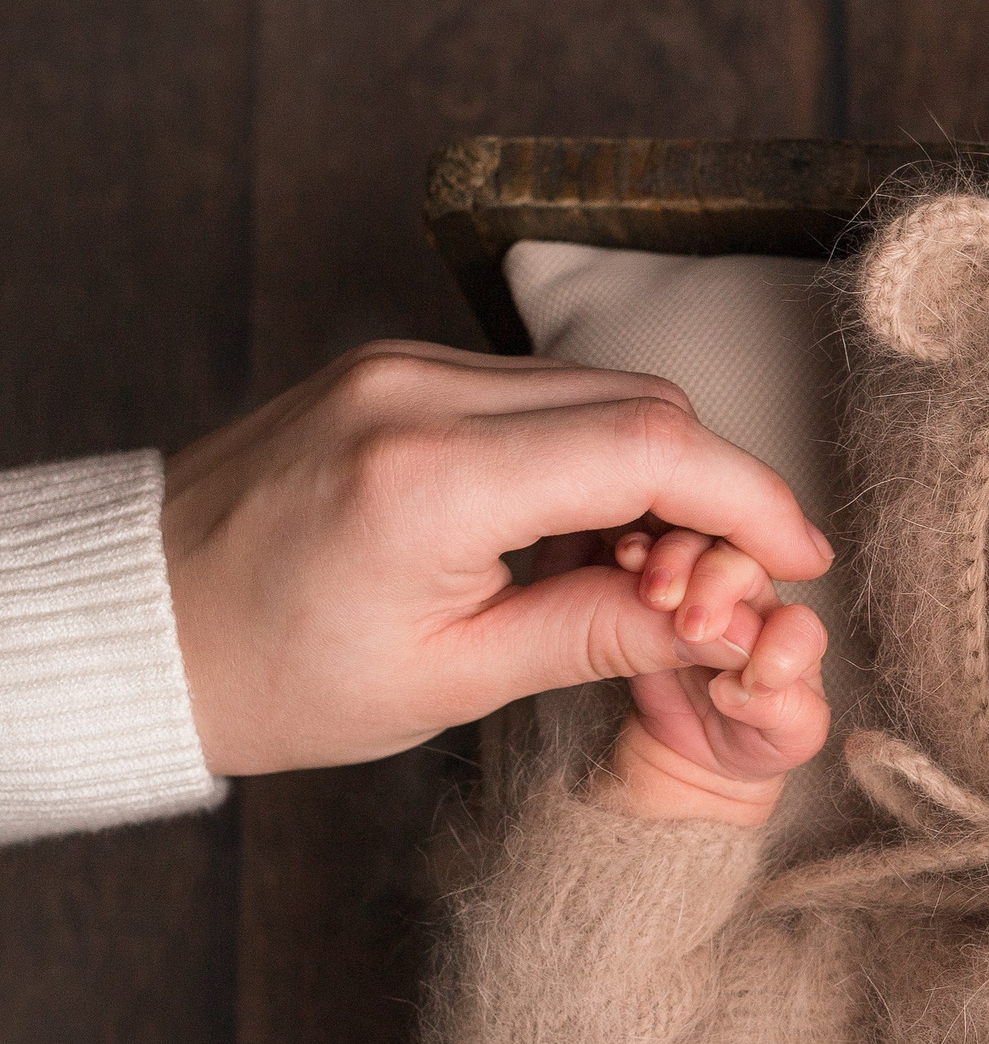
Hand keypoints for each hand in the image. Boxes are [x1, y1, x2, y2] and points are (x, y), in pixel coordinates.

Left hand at [160, 340, 835, 775]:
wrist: (131, 623)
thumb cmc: (273, 673)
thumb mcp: (454, 678)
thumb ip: (605, 633)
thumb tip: (732, 626)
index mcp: (432, 477)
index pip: (652, 447)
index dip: (751, 500)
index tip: (801, 558)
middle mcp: (420, 391)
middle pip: (641, 402)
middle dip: (712, 490)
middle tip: (722, 589)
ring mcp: (401, 365)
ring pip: (597, 389)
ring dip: (655, 471)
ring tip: (644, 575)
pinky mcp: (392, 367)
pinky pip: (537, 392)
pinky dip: (589, 454)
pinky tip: (580, 533)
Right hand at [600, 528, 830, 826]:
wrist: (694, 751)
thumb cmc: (754, 741)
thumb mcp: (787, 741)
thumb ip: (782, 713)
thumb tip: (739, 687)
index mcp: (795, 640)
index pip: (797, 625)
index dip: (775, 645)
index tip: (752, 680)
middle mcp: (754, 605)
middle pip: (745, 568)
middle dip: (718, 587)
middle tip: (691, 628)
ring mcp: (704, 592)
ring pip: (698, 549)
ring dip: (677, 560)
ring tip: (656, 595)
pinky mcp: (655, 594)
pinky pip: (649, 557)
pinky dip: (638, 550)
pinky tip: (627, 559)